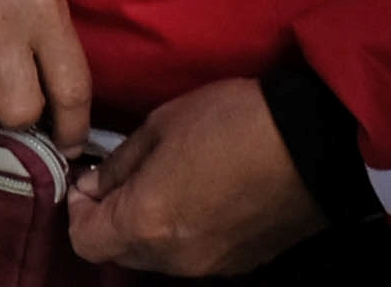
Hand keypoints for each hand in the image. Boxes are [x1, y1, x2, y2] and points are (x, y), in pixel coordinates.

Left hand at [64, 79, 325, 274]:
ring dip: (146, 227)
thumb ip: (120, 164)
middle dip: (111, 218)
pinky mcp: (239, 266)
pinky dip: (180, 234)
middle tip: (124, 178)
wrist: (312, 146)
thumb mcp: (161, 125)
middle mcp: (173, 258)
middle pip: (118, 253)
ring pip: (154, 258)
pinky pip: (190, 257)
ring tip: (163, 183)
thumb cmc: (229, 123)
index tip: (90, 180)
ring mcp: (210, 267)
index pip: (84, 240)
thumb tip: (96, 185)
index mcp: (146, 223)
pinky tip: (197, 197)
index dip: (78, 209)